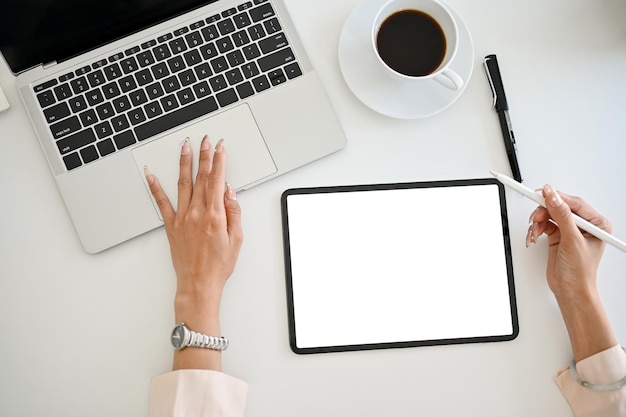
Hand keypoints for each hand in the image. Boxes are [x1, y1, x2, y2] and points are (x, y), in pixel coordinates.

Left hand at [144, 136, 242, 369]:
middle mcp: (197, 212)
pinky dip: (155, 187)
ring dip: (184, 163)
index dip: (219, 162)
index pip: (217, 180)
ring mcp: (182, 218)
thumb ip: (233, 212)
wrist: (199, 283)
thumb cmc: (219, 265)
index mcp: (215, 215)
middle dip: (204, 156)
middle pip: (201, 177)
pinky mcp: (171, 225)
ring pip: (183, 184)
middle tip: (205, 140)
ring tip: (185, 147)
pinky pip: (162, 202)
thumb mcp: (236, 239)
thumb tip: (229, 192)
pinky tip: (150, 175)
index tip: (221, 148)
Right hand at [527, 185, 615, 360]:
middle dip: (544, 212)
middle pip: (558, 207)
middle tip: (535, 217)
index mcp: (596, 223)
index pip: (574, 202)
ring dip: (538, 222)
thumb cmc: (580, 271)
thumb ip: (561, 215)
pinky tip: (534, 236)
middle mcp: (583, 225)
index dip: (556, 197)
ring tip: (535, 232)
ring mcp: (569, 230)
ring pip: (548, 215)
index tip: (541, 192)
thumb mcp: (572, 239)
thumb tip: (553, 196)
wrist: (570, 290)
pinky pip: (543, 224)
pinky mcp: (557, 235)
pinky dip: (536, 229)